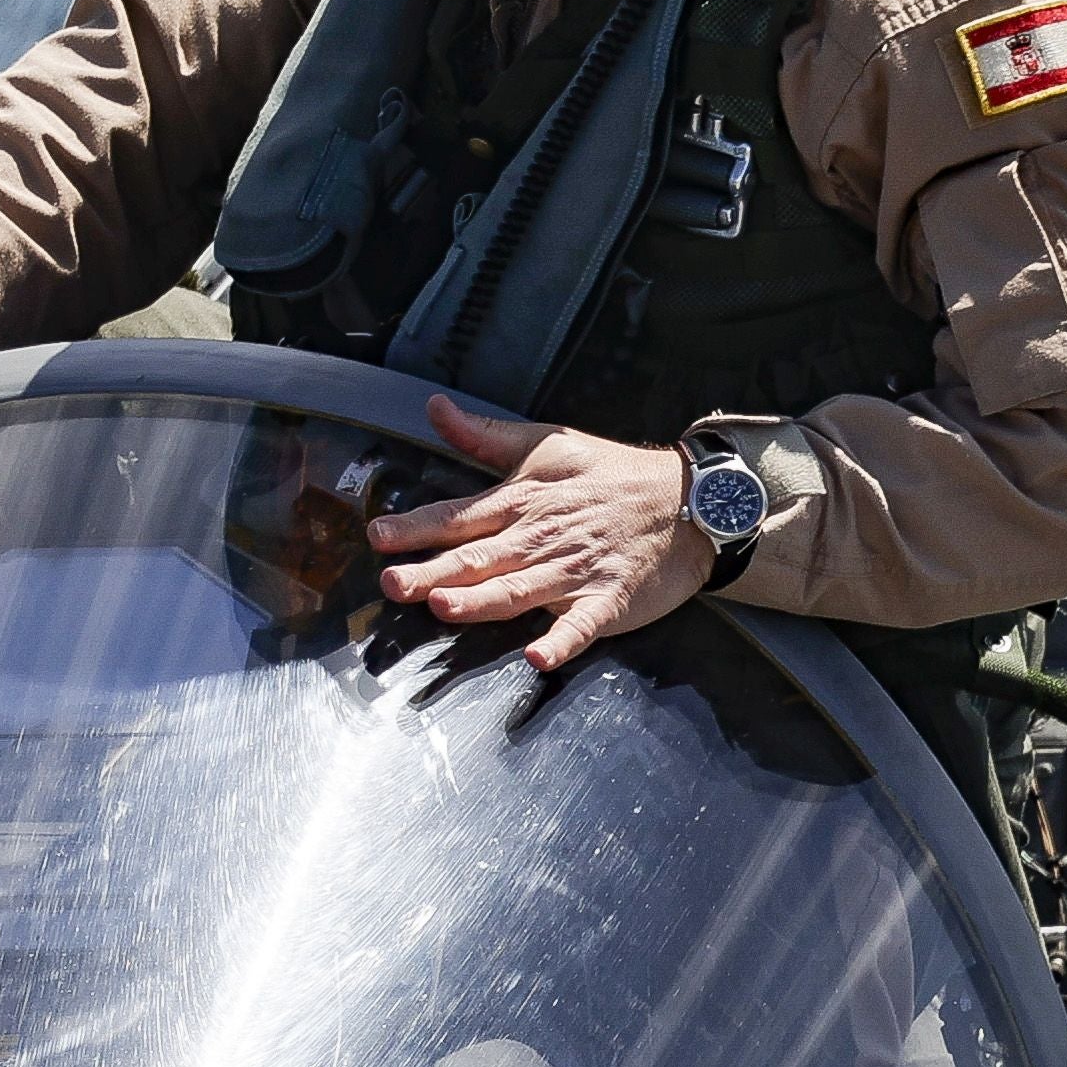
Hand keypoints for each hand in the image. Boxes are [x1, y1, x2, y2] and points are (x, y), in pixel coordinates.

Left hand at [371, 398, 709, 671]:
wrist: (688, 501)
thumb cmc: (610, 474)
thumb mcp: (546, 443)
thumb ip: (484, 436)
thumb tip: (434, 408)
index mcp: (522, 502)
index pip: (459, 516)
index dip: (416, 527)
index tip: (378, 537)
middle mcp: (542, 538)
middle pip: (479, 558)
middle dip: (434, 571)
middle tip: (393, 583)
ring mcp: (576, 572)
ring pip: (520, 591)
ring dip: (483, 600)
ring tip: (446, 608)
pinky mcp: (609, 600)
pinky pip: (582, 625)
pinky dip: (562, 641)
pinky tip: (539, 658)